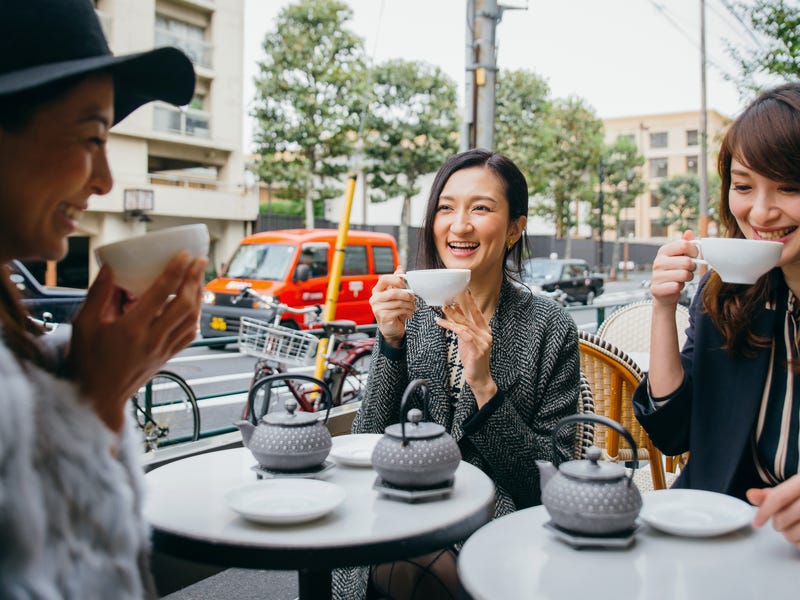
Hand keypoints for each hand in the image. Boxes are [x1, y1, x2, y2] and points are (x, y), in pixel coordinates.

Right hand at [67, 252, 206, 431]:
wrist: (97, 398)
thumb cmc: (87, 361)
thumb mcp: (84, 325)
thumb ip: (98, 294)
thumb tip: (111, 268)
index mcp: (132, 328)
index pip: (161, 293)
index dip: (175, 271)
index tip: (184, 254)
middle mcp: (153, 339)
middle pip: (184, 304)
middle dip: (194, 279)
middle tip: (199, 260)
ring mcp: (163, 349)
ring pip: (191, 319)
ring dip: (199, 296)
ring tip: (199, 278)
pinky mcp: (167, 357)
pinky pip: (189, 336)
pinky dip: (195, 319)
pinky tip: (195, 308)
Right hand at [369, 267, 415, 347]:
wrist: (391, 328)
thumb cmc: (393, 310)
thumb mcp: (395, 295)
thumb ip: (396, 282)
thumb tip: (399, 268)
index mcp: (377, 291)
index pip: (384, 279)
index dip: (396, 280)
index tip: (405, 284)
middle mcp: (375, 299)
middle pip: (393, 292)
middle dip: (407, 295)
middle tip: (414, 298)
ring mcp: (378, 308)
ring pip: (398, 302)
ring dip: (409, 305)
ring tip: (413, 307)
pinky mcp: (384, 317)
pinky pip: (399, 311)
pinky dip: (407, 311)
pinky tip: (409, 313)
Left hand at [437, 290, 496, 406]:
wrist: (479, 378)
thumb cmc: (473, 360)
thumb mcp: (468, 341)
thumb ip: (464, 328)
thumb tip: (457, 314)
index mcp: (486, 332)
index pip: (478, 315)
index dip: (472, 304)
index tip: (466, 294)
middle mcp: (486, 335)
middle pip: (470, 318)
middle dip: (458, 308)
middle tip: (448, 300)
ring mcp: (483, 341)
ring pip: (465, 325)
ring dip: (451, 317)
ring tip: (442, 310)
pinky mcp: (477, 348)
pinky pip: (462, 334)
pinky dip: (451, 327)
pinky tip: (442, 323)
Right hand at [649, 230, 699, 307]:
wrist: (664, 292)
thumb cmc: (675, 272)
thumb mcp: (680, 256)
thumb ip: (685, 244)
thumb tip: (689, 232)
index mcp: (663, 251)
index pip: (685, 245)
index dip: (694, 251)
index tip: (693, 257)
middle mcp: (658, 262)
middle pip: (687, 261)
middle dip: (692, 267)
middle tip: (688, 270)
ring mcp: (656, 276)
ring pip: (684, 274)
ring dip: (688, 278)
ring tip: (682, 279)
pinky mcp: (656, 289)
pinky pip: (676, 286)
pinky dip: (680, 287)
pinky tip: (676, 286)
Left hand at [747, 474, 799, 548]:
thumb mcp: (794, 489)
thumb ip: (772, 494)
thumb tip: (751, 495)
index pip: (778, 498)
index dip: (764, 511)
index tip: (756, 522)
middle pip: (783, 518)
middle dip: (778, 523)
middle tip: (783, 521)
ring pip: (793, 535)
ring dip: (789, 535)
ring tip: (794, 528)